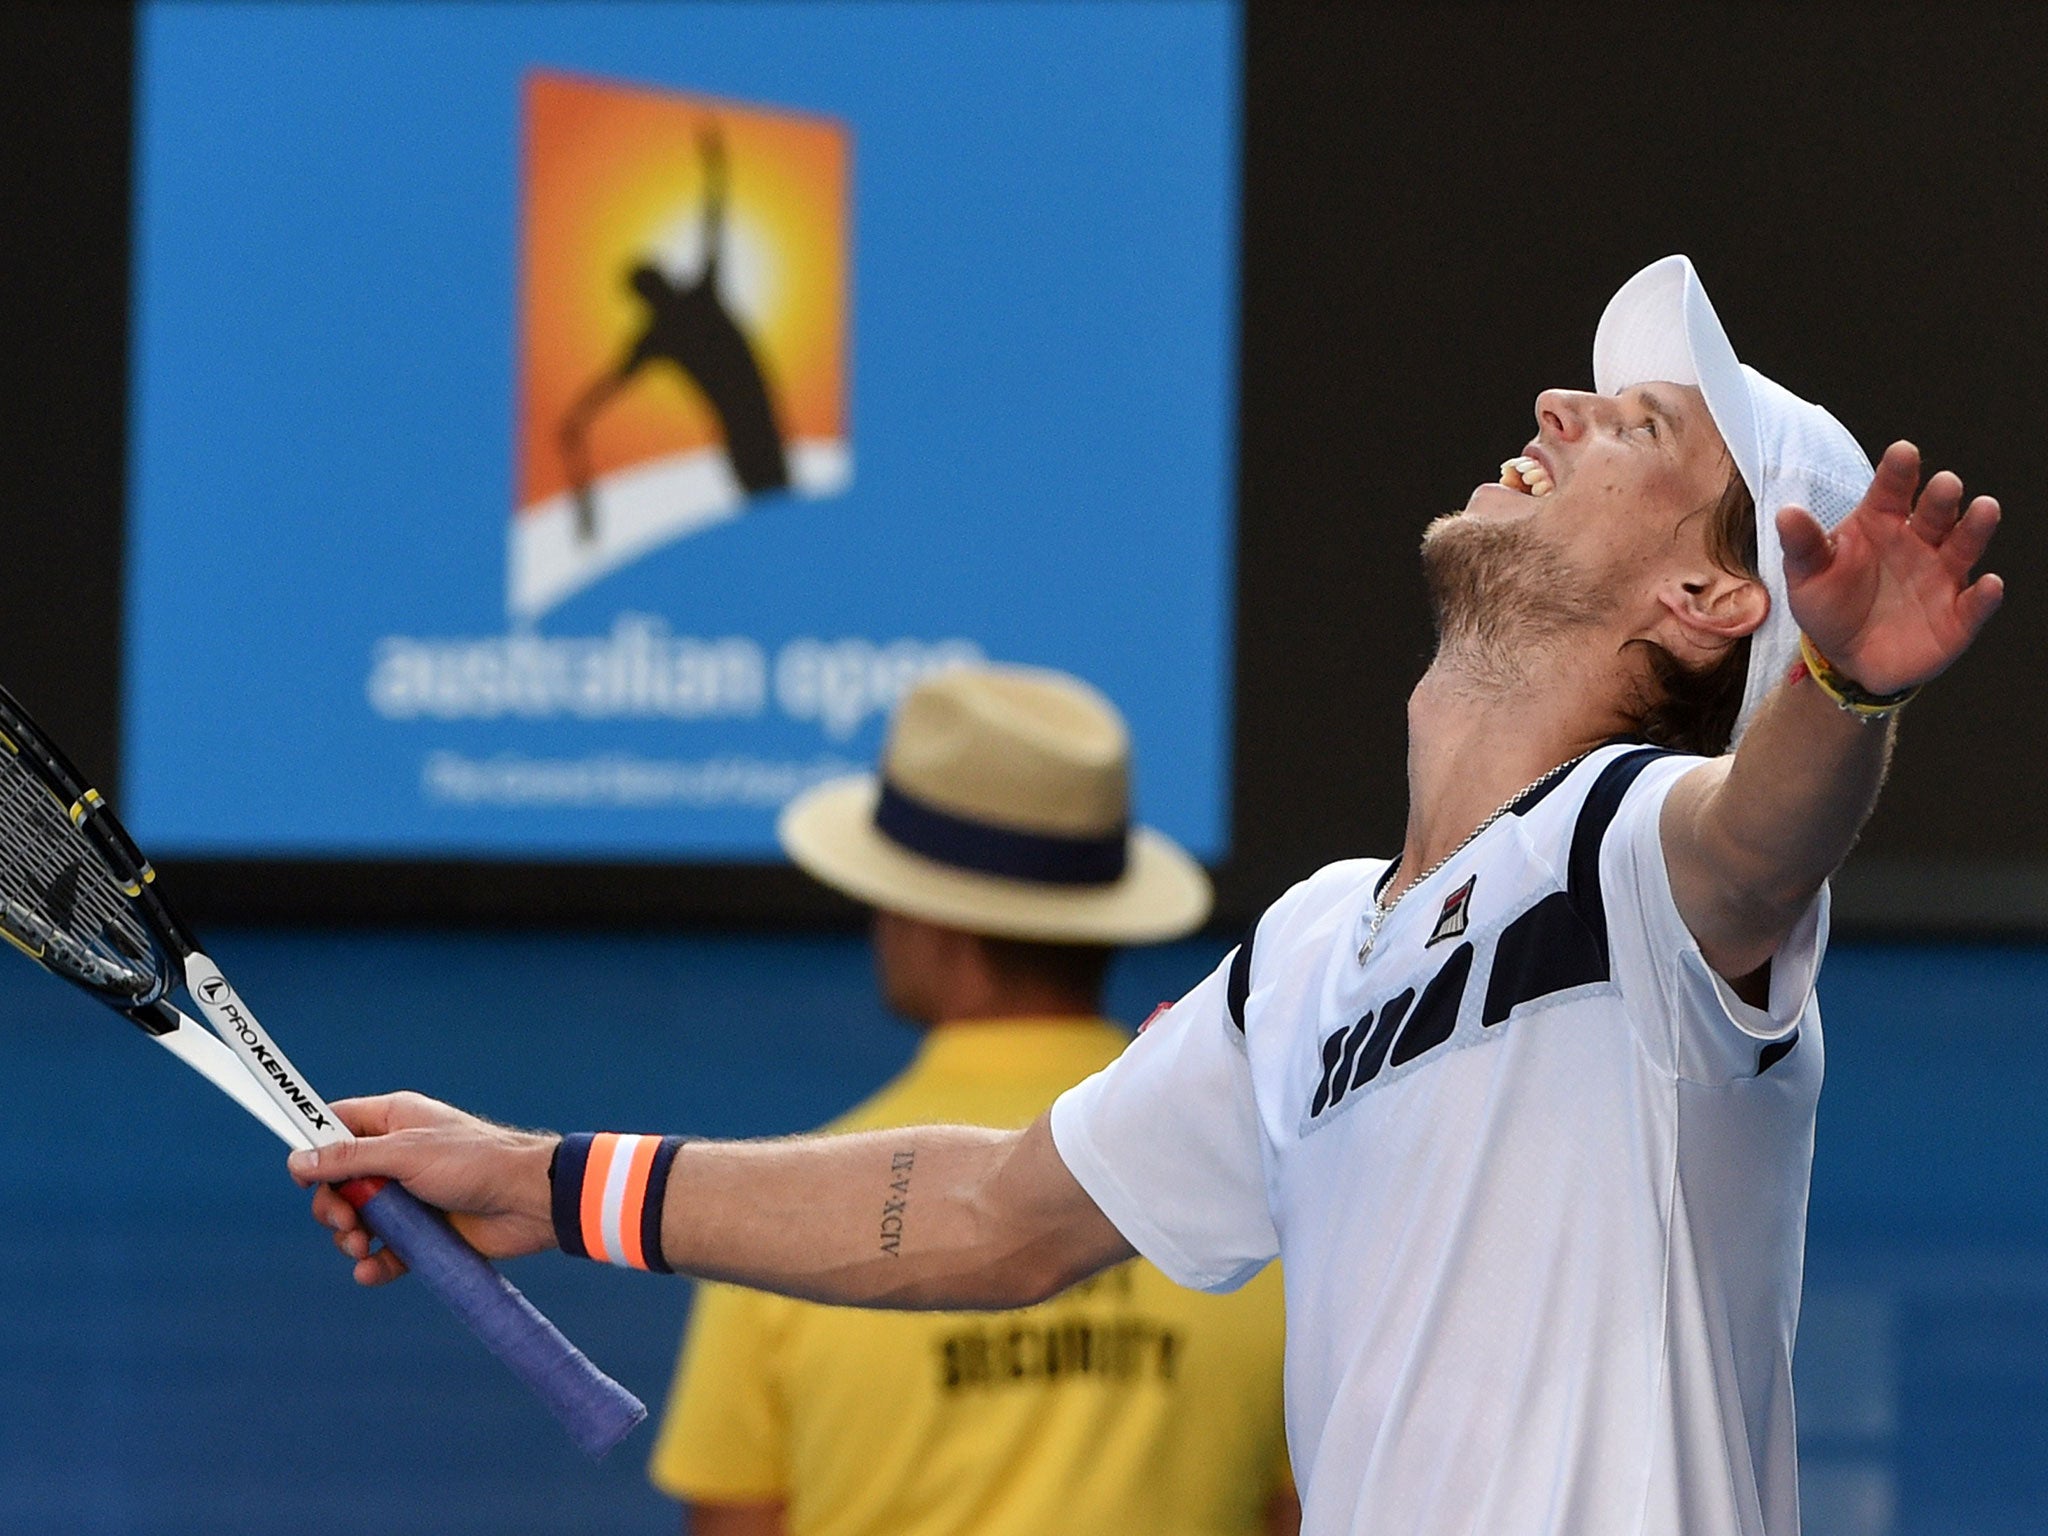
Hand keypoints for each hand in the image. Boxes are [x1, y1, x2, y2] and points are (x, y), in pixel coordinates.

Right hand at [288, 1091, 558, 1286]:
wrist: (530, 1200)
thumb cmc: (475, 1162)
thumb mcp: (406, 1154)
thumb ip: (351, 1159)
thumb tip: (297, 1160)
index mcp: (393, 1121)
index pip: (336, 1127)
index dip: (314, 1150)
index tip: (303, 1178)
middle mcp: (397, 1156)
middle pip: (340, 1181)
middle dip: (333, 1206)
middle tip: (347, 1221)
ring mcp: (409, 1195)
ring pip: (359, 1219)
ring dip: (350, 1238)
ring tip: (362, 1247)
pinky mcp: (424, 1230)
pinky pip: (385, 1250)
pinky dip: (373, 1262)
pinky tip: (370, 1270)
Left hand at [1778, 440, 2003, 694]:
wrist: (1845, 655)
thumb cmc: (1829, 603)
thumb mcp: (1808, 575)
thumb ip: (1803, 545)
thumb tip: (1786, 513)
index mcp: (1881, 522)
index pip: (1891, 490)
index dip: (1898, 471)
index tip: (1903, 452)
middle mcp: (1919, 541)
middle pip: (1936, 512)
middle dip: (1942, 498)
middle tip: (1945, 484)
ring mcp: (1942, 576)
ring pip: (1964, 546)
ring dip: (1976, 528)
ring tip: (1985, 509)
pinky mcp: (1958, 615)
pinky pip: (1975, 604)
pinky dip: (1984, 596)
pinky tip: (1989, 585)